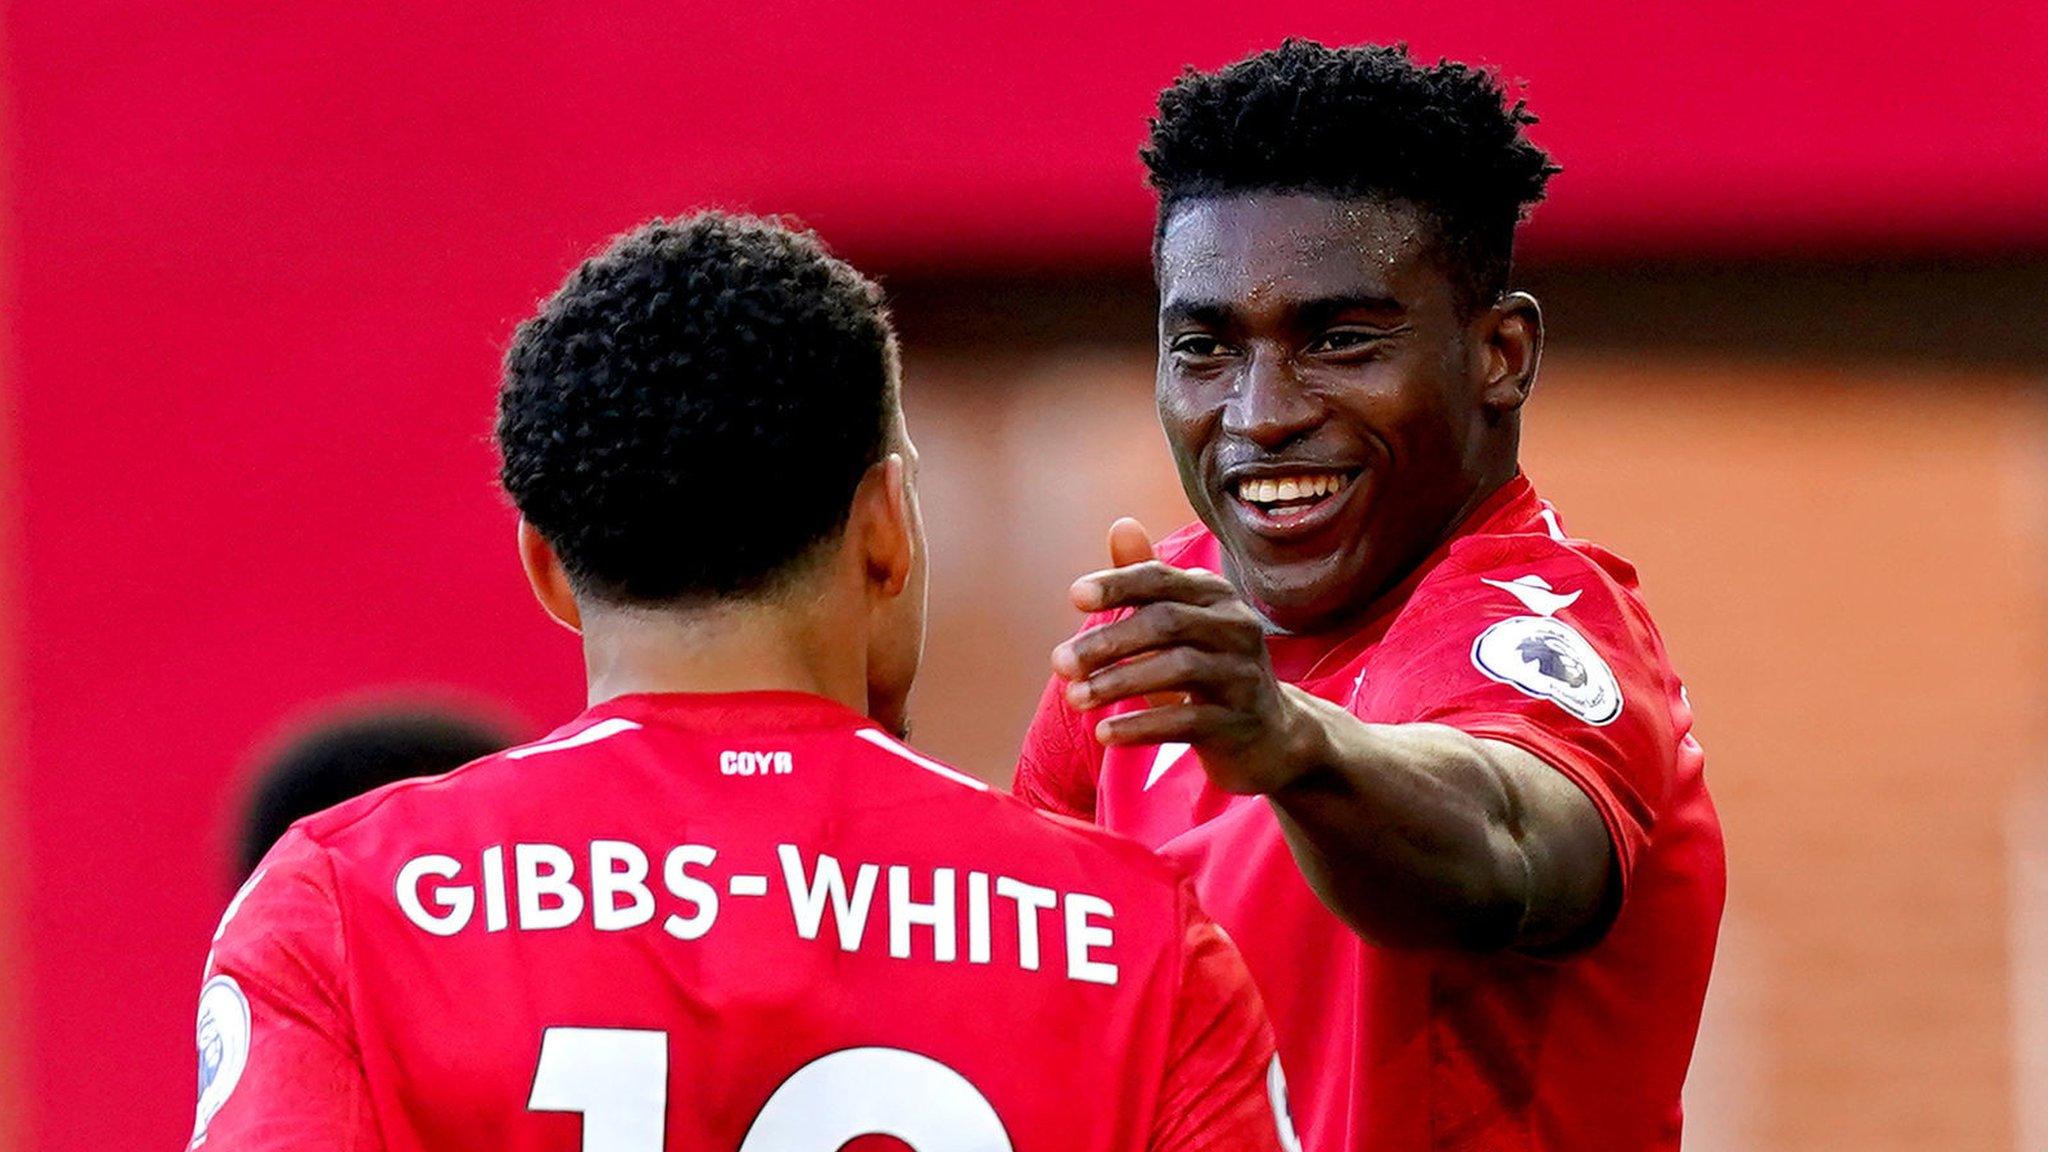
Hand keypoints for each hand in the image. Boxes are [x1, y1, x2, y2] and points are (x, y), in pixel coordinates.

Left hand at [1051, 518, 1317, 793]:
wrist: (1269, 736)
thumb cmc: (1208, 671)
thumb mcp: (1178, 624)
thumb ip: (1145, 582)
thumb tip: (1121, 524)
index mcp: (1215, 596)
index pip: (1161, 579)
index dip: (1118, 584)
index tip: (1075, 597)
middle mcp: (1236, 627)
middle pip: (1167, 622)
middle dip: (1108, 641)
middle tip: (1059, 663)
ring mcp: (1243, 675)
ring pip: (1179, 668)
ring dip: (1118, 682)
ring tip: (1074, 698)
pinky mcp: (1240, 722)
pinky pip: (1187, 720)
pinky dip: (1141, 726)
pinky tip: (1105, 733)